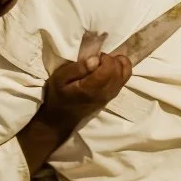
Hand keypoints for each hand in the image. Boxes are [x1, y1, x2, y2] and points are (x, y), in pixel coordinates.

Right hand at [20, 48, 129, 174]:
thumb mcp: (59, 79)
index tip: (91, 60)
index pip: (111, 66)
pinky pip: (123, 80)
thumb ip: (78, 68)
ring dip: (118, 65)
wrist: (55, 121)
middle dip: (112, 59)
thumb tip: (96, 59)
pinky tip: (105, 72)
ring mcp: (110, 96)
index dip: (104, 58)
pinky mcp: (110, 98)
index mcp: (92, 88)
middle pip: (122, 68)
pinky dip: (119, 72)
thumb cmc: (55, 97)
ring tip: (100, 66)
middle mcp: (105, 93)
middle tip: (95, 62)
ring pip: (126, 74)